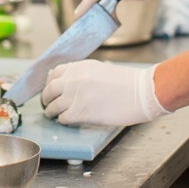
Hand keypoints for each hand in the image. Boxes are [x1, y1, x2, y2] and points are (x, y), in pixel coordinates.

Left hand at [42, 59, 168, 126]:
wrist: (142, 93)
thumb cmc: (126, 83)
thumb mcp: (100, 70)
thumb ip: (81, 74)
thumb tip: (65, 81)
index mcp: (80, 67)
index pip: (55, 73)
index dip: (50, 82)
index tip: (51, 89)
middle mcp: (75, 79)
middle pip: (50, 89)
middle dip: (46, 98)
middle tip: (47, 103)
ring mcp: (76, 96)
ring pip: (53, 106)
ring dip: (51, 111)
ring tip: (53, 115)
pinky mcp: (81, 112)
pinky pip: (63, 118)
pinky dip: (63, 120)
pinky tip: (67, 120)